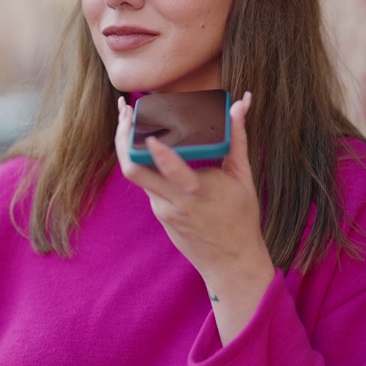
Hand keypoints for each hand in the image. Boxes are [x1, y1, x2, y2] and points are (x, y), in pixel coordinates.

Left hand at [116, 91, 274, 342]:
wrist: (230, 263)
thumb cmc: (241, 219)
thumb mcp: (243, 177)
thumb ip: (237, 138)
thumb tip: (242, 102)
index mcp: (197, 192)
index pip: (171, 172)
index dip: (158, 153)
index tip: (149, 134)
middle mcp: (173, 201)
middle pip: (134, 171)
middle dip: (123, 139)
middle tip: (124, 112)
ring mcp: (161, 209)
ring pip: (137, 174)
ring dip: (130, 146)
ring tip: (129, 118)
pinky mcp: (158, 213)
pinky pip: (148, 183)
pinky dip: (147, 163)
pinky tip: (148, 143)